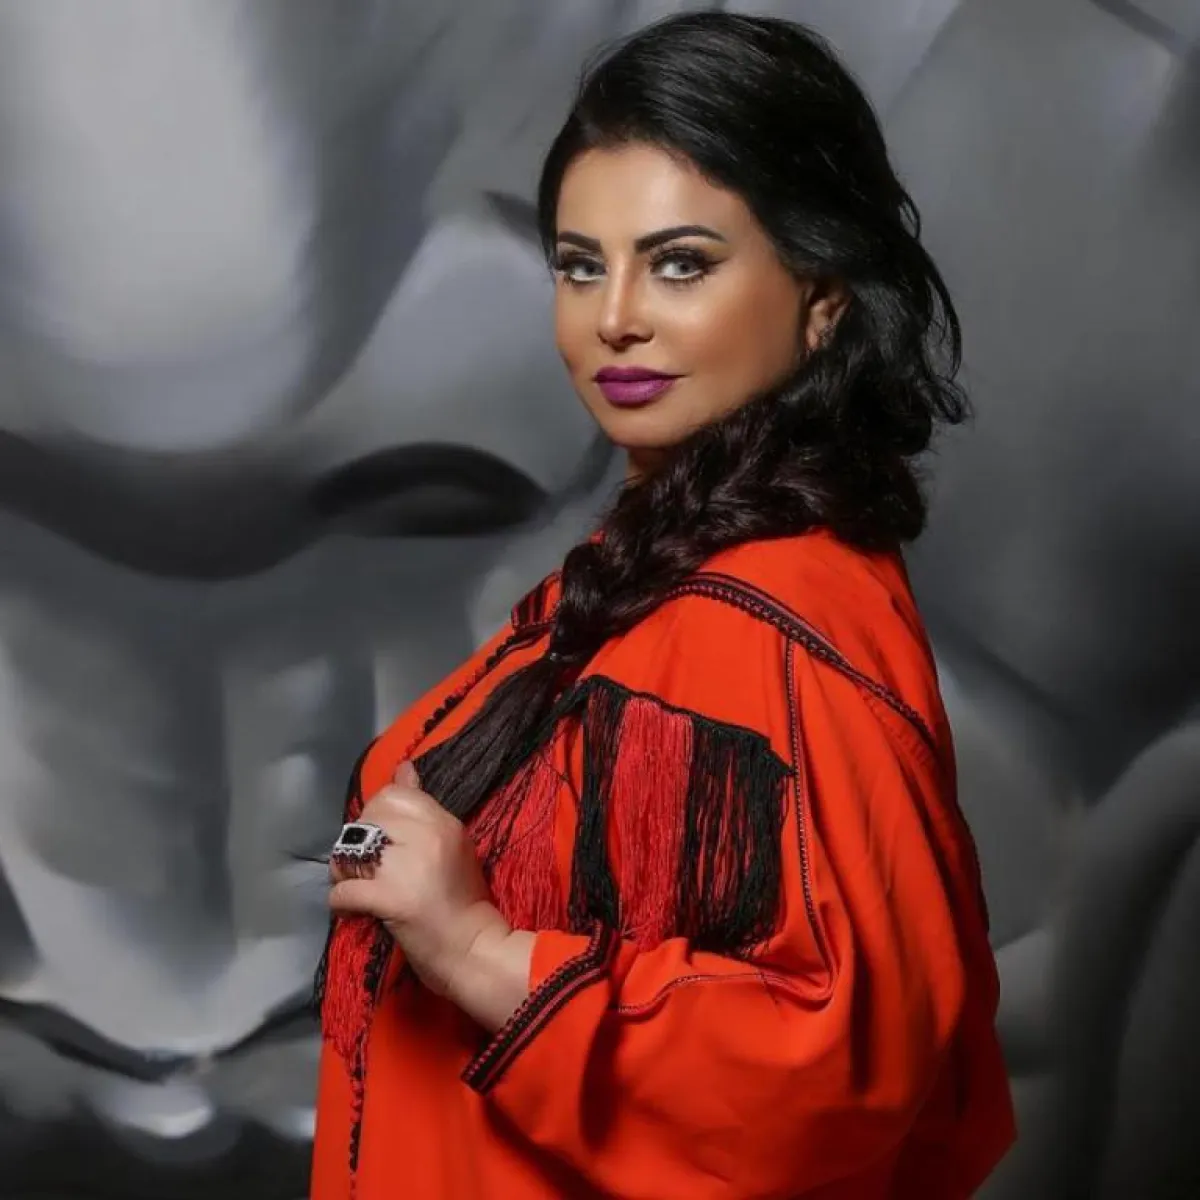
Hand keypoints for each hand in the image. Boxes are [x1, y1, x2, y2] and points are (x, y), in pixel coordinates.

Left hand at [328, 762, 508, 999]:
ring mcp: (406, 867)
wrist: (474, 950)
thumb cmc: (465, 902)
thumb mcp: (452, 846)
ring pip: (350, 852)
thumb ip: (424, 811)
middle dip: (358, 843)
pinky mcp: (390, 899)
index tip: (382, 841)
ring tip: (354, 885)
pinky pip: (345, 890)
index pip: (393, 794)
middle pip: (368, 820)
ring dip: (343, 870)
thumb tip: (403, 768)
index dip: (377, 815)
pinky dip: (340, 901)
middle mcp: (426, 837)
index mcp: (443, 822)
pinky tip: (351, 908)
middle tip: (364, 867)